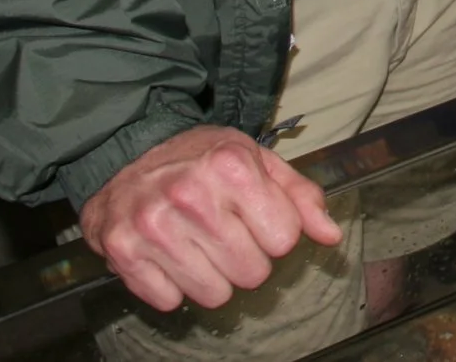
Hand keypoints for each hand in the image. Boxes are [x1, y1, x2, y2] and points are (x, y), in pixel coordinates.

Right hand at [79, 126, 341, 313]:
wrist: (126, 153)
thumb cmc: (200, 158)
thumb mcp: (255, 159)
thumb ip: (299, 196)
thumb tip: (330, 235)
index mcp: (231, 166)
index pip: (285, 238)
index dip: (275, 232)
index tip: (255, 217)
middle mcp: (191, 195)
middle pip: (253, 273)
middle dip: (246, 258)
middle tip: (225, 233)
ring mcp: (154, 225)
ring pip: (215, 295)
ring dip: (212, 277)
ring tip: (198, 244)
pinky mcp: (125, 252)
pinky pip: (170, 300)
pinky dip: (173, 285)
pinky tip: (169, 254)